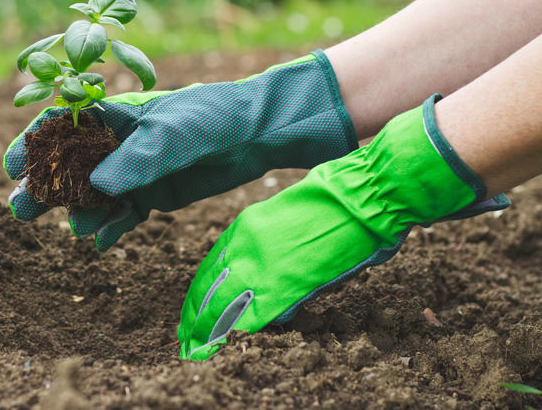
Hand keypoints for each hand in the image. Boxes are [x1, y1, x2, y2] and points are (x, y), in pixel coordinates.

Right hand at [5, 50, 358, 250]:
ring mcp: (132, 172)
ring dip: (79, 212)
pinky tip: (103, 242)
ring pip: (92, 196)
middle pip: (69, 167)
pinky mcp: (151, 196)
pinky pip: (122, 215)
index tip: (11, 167)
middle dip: (45, 187)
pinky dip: (111, 228)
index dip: (34, 146)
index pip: (62, 127)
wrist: (254, 135)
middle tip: (20, 209)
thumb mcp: (173, 133)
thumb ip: (136, 159)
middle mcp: (116, 145)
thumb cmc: (211, 118)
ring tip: (78, 228)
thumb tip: (98, 187)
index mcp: (113, 115)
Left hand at [178, 95, 508, 359]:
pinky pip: (255, 315)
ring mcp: (262, 266)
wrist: (359, 195)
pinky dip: (241, 331)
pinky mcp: (285, 284)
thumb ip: (263, 246)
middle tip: (185, 340)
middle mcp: (244, 247)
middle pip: (207, 291)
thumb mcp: (281, 219)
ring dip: (209, 331)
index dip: (197, 296)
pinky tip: (231, 344)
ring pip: (222, 307)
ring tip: (199, 350)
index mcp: (242, 229)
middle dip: (194, 320)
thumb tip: (261, 275)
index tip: (190, 315)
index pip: (209, 270)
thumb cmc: (330, 203)